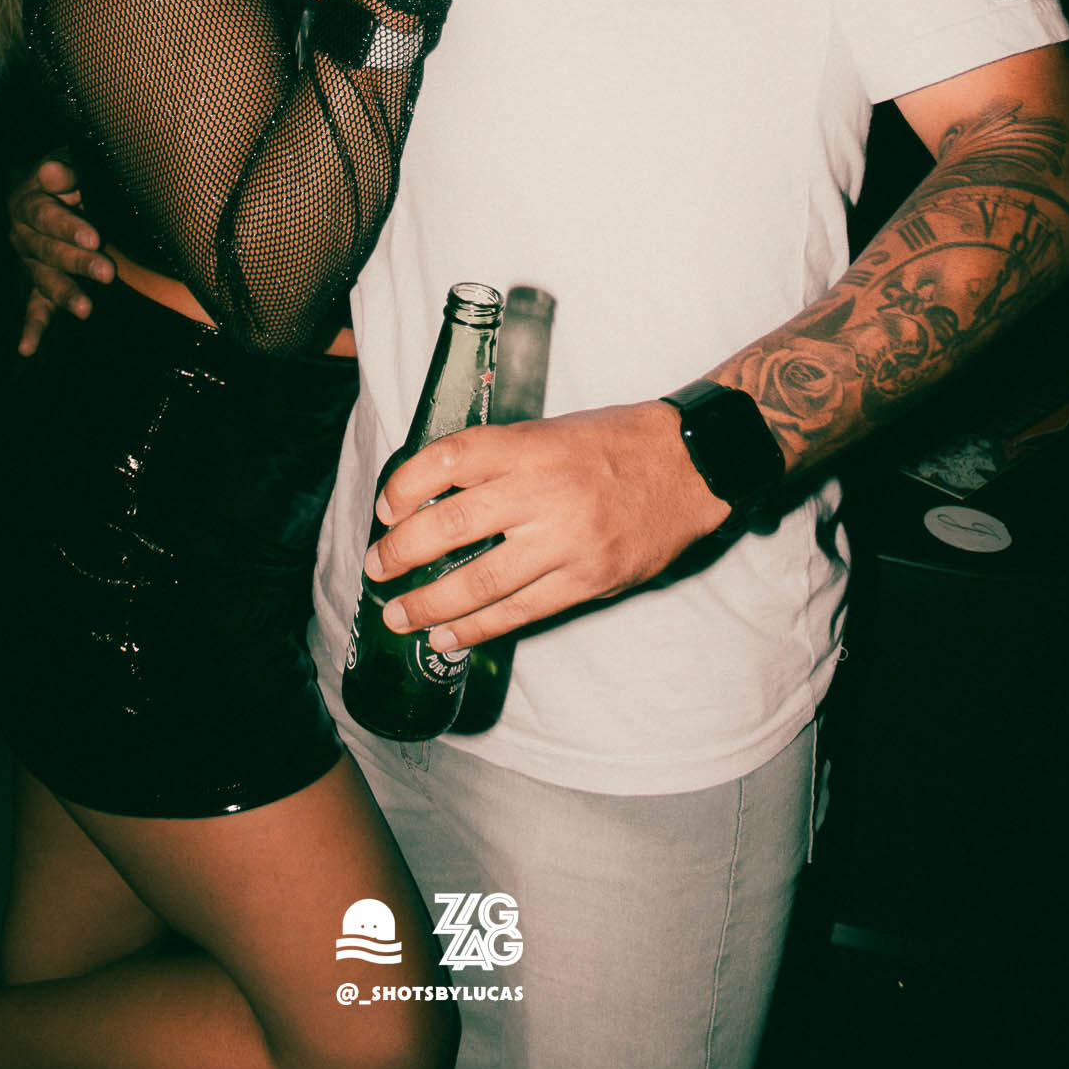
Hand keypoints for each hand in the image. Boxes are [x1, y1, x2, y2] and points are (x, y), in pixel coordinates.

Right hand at [8, 157, 114, 354]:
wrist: (48, 187)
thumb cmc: (67, 173)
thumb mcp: (67, 161)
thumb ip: (65, 170)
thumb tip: (54, 173)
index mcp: (28, 203)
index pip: (47, 216)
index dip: (69, 228)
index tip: (94, 238)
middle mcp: (24, 236)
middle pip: (49, 252)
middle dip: (78, 263)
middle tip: (107, 272)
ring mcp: (31, 263)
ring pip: (46, 280)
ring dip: (65, 294)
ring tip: (84, 310)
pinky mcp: (38, 283)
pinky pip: (34, 307)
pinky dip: (32, 328)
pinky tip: (27, 350)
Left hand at [361, 403, 727, 649]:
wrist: (691, 465)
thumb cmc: (617, 443)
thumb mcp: (553, 431)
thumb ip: (502, 461)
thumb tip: (438, 495)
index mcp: (530, 446)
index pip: (449, 459)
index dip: (406, 486)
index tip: (386, 508)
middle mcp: (543, 490)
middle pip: (453, 525)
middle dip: (403, 552)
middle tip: (376, 567)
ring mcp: (567, 540)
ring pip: (481, 579)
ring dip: (430, 603)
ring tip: (398, 616)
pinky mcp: (588, 580)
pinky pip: (520, 610)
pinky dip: (478, 627)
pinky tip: (447, 636)